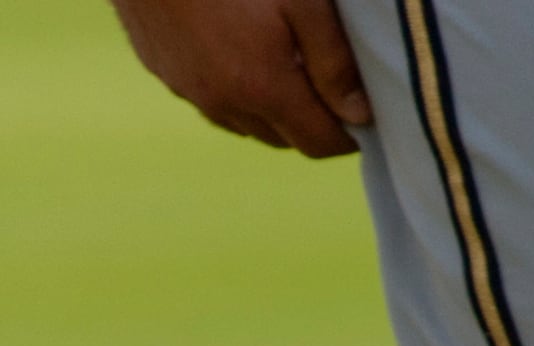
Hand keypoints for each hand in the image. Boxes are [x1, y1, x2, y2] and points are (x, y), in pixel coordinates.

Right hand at [105, 0, 372, 159]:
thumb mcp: (303, 2)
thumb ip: (333, 60)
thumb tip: (359, 115)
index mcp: (263, 89)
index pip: (318, 143)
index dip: (348, 138)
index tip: (366, 118)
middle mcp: (224, 104)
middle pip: (284, 140)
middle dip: (313, 124)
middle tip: (333, 88)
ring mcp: (190, 92)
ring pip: (246, 126)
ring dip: (273, 113)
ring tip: (290, 71)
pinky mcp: (167, 74)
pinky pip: (213, 103)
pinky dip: (238, 96)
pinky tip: (243, 58)